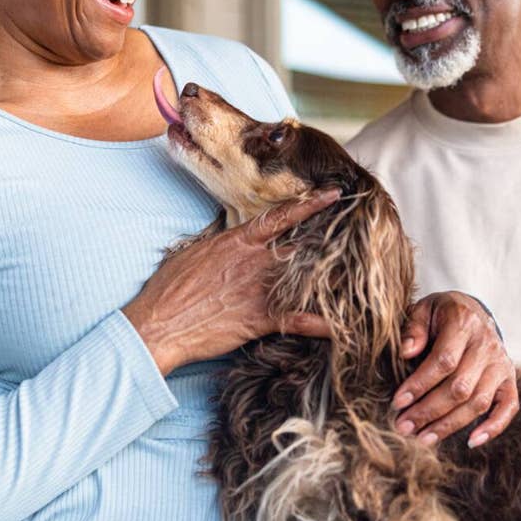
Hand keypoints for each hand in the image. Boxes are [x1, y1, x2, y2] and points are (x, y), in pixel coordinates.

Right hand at [122, 191, 338, 373]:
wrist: (159, 323)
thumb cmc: (169, 288)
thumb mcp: (193, 251)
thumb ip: (217, 240)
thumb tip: (227, 229)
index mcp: (238, 241)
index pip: (281, 216)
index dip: (309, 204)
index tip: (334, 193)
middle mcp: (254, 262)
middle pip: (302, 245)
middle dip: (330, 240)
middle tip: (359, 232)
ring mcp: (259, 290)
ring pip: (305, 279)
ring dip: (332, 278)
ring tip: (361, 273)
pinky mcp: (258, 319)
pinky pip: (296, 320)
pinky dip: (320, 325)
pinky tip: (341, 327)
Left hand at [391, 292, 517, 448]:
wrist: (474, 312)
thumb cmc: (442, 314)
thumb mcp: (424, 309)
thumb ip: (414, 328)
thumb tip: (406, 352)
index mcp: (464, 324)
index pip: (444, 360)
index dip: (420, 384)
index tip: (398, 401)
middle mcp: (487, 346)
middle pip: (460, 387)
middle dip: (429, 411)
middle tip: (404, 426)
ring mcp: (501, 365)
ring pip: (478, 402)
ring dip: (449, 425)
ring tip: (422, 438)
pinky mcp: (510, 380)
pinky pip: (508, 408)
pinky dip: (493, 427)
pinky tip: (471, 441)